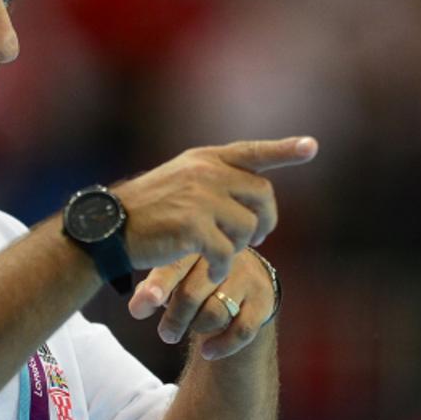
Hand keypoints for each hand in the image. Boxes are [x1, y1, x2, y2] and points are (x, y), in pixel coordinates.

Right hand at [114, 137, 316, 283]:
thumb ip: (213, 182)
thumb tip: (253, 197)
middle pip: (262, 195)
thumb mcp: (179, 182)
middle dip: (265, 221)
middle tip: (258, 239)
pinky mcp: (194, 227)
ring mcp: (201, 198)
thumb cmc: (144, 212)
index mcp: (204, 159)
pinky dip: (222, 267)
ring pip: (248, 228)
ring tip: (218, 255)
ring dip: (239, 247)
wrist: (109, 230)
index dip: (284, 150)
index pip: (252, 152)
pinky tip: (210, 272)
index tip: (312, 146)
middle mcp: (206, 172)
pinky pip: (227, 252)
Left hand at [128, 250, 276, 359]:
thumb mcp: (176, 274)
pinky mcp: (263, 300)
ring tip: (191, 329)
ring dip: (197, 328)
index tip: (143, 308)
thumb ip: (153, 289)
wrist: (246, 277)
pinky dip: (223, 346)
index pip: (174, 267)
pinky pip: (242, 330)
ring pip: (215, 313)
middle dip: (174, 320)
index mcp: (199, 246)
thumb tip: (136, 309)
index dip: (158, 287)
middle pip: (192, 294)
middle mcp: (225, 258)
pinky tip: (208, 352)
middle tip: (166, 334)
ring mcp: (247, 278)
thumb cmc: (198, 276)